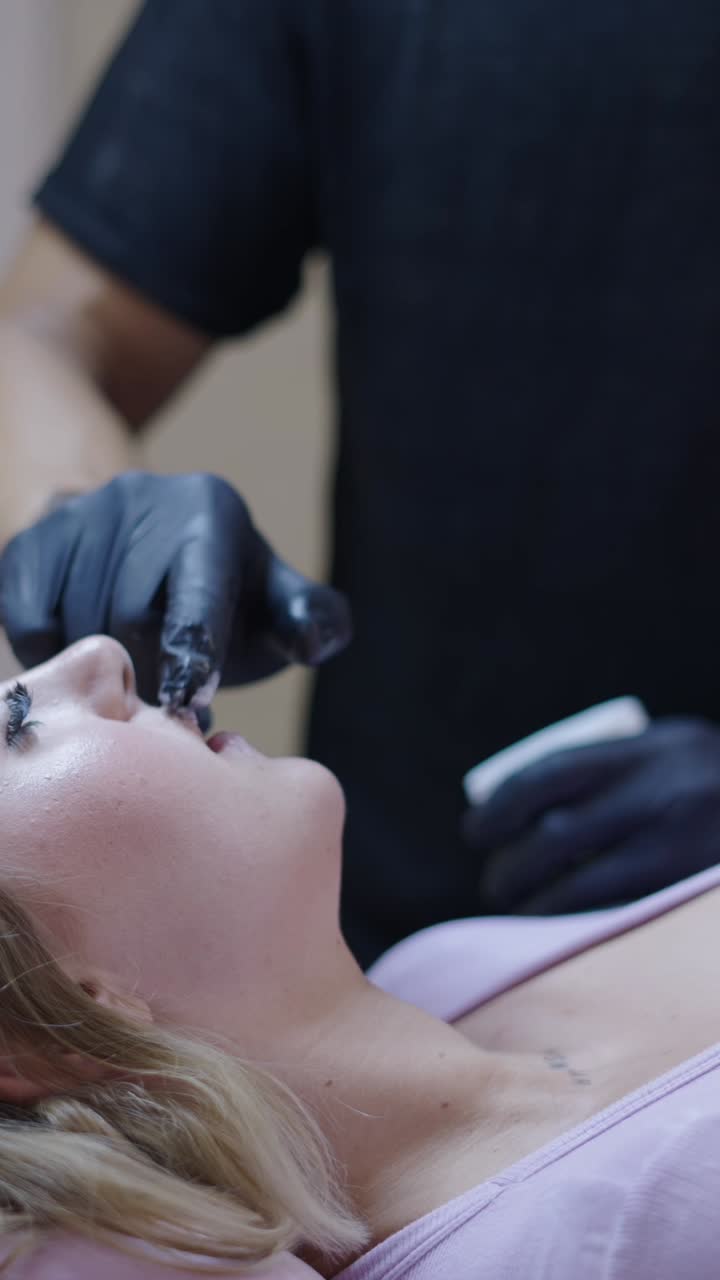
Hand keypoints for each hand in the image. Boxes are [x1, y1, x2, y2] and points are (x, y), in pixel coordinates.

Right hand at [0, 471, 350, 705]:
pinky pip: (28, 623)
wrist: (149, 547)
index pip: (195, 594)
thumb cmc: (228, 597)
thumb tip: (311, 639)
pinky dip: (52, 655)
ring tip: (129, 674)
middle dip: (150, 670)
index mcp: (209, 515)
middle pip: (128, 617)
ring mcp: (78, 515)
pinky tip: (85, 652)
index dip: (191, 656)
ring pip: (76, 623)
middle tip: (164, 697)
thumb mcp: (276, 605)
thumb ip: (309, 623)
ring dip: (103, 668)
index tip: (188, 702)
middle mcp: (139, 499)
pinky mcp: (28, 543)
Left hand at [463, 717, 719, 913]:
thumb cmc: (712, 783)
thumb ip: (614, 768)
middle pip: (556, 835)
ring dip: (534, 904)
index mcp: (649, 751)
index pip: (549, 775)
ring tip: (515, 910)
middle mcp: (665, 794)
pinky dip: (577, 925)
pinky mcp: (690, 892)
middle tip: (493, 883)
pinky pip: (618, 915)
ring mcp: (683, 848)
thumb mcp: (671, 752)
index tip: (476, 832)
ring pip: (581, 884)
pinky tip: (556, 931)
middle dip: (509, 865)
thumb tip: (522, 798)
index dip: (499, 807)